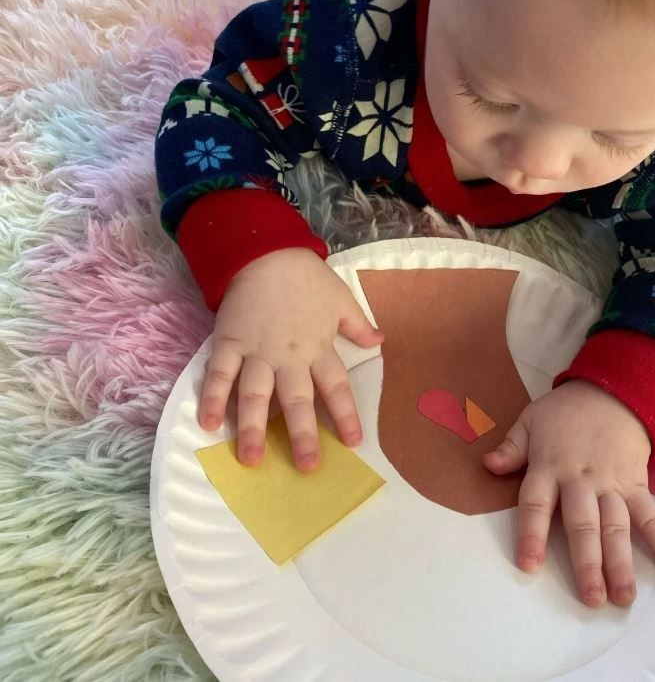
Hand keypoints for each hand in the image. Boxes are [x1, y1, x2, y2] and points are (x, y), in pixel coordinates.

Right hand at [198, 248, 382, 469]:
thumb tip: (381, 341)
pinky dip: (213, 398)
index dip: (346, 415)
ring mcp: (257, 350)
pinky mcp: (229, 342)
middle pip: (297, 401)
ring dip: (252, 428)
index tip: (354, 443)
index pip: (336, 387)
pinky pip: (220, 373)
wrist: (266, 251)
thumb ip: (359, 325)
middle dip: (302, 435)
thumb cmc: (307, 278)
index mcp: (319, 347)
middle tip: (306, 467)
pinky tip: (208, 424)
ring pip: (255, 394)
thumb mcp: (341, 299)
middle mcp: (289, 356)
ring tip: (251, 459)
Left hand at [483, 379, 654, 606]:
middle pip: (583, 523)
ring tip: (624, 597)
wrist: (612, 390)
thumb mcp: (531, 420)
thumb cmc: (565, 411)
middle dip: (587, 562)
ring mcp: (611, 483)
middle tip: (591, 599)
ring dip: (621, 562)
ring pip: (616, 525)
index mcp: (549, 466)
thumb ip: (512, 446)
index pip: (536, 503)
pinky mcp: (637, 484)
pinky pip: (650, 514)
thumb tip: (488, 465)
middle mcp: (580, 479)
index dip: (531, 534)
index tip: (529, 566)